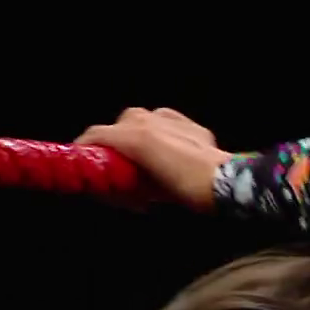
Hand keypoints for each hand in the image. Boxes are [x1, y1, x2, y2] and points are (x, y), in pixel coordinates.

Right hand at [76, 107, 233, 211]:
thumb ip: (125, 186)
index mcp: (135, 135)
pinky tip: (167, 155)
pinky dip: (160, 136)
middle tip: (119, 170)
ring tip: (144, 164)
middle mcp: (149, 119)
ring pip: (141, 121)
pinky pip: (165, 124)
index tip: (82, 159)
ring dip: (137, 139)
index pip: (96, 134)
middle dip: (115, 145)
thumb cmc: (187, 189)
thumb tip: (113, 191)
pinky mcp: (190, 124)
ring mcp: (171, 118)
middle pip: (118, 126)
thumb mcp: (148, 191)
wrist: (226, 182)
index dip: (85, 147)